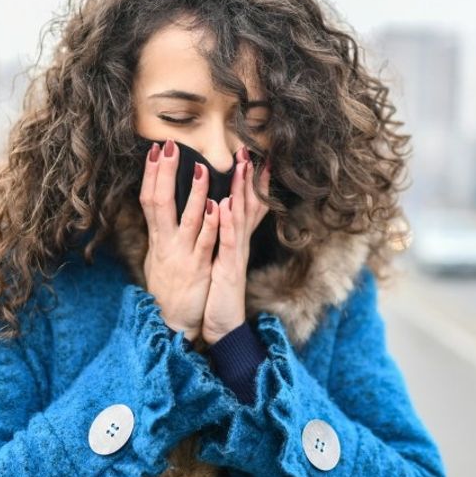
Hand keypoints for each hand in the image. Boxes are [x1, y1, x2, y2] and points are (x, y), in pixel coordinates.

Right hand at [139, 139, 220, 342]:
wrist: (172, 323)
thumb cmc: (167, 290)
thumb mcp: (158, 258)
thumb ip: (161, 234)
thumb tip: (159, 212)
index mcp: (158, 239)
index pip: (149, 200)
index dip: (150, 174)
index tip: (155, 150)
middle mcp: (166, 243)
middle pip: (159, 202)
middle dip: (163, 173)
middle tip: (168, 146)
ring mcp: (182, 255)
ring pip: (187, 219)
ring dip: (194, 193)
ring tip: (201, 168)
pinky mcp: (199, 268)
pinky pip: (206, 242)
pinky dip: (211, 223)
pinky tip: (217, 206)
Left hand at [202, 146, 271, 345]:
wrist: (222, 326)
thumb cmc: (219, 293)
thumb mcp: (223, 260)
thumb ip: (224, 237)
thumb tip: (221, 213)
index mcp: (235, 240)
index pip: (247, 205)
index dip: (253, 182)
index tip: (256, 156)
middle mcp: (238, 244)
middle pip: (247, 204)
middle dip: (249, 176)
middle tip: (249, 150)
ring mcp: (235, 255)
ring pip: (239, 217)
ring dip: (241, 191)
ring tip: (241, 166)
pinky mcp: (227, 269)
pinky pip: (227, 242)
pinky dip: (225, 222)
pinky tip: (222, 204)